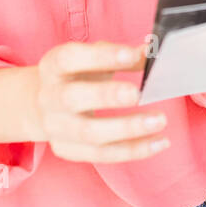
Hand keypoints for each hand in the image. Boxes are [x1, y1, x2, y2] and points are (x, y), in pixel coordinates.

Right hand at [30, 41, 169, 162]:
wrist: (46, 104)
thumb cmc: (79, 74)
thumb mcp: (95, 57)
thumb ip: (124, 55)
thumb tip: (152, 52)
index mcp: (53, 66)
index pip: (70, 59)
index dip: (100, 56)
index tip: (132, 55)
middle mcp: (49, 97)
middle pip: (72, 98)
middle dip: (106, 96)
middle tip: (137, 94)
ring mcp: (55, 127)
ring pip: (89, 133)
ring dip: (128, 128)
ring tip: (159, 120)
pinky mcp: (67, 150)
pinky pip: (102, 155)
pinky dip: (134, 150)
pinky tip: (159, 142)